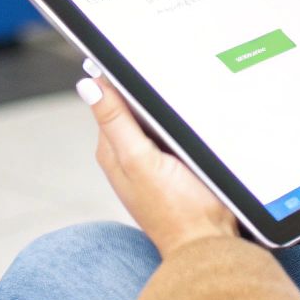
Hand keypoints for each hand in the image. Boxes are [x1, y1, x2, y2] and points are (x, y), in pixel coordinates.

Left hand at [79, 66, 236, 257]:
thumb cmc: (176, 209)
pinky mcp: (175, 167)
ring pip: (156, 120)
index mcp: (112, 151)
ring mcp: (152, 162)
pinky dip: (181, 124)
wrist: (211, 245)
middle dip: (147, 92)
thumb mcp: (140, 160)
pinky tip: (194, 122)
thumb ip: (116, 122)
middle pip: (134, 108)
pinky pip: (173, 134)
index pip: (109, 99)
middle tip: (169, 75)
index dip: (120, 77)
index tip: (134, 54)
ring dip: (168, 108)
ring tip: (183, 96)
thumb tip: (88, 84)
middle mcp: (127, 156)